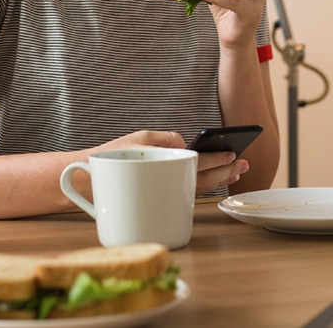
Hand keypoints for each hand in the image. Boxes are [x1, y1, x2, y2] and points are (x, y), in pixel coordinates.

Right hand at [96, 131, 248, 195]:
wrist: (88, 180)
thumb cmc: (114, 157)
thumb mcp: (139, 138)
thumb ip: (165, 138)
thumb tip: (185, 143)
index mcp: (161, 164)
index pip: (194, 163)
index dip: (215, 160)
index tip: (232, 155)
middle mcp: (164, 180)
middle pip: (201, 179)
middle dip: (225, 172)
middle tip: (243, 164)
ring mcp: (163, 189)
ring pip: (197, 188)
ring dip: (219, 180)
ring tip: (236, 172)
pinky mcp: (160, 193)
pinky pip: (187, 191)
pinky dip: (204, 184)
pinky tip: (216, 179)